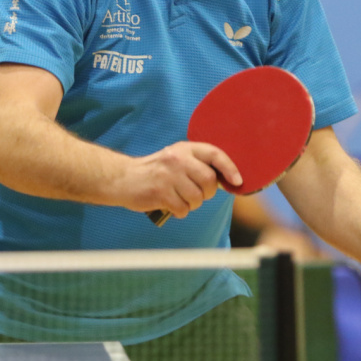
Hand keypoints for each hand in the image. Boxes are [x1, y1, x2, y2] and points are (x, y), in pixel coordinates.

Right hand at [119, 142, 241, 218]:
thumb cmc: (155, 172)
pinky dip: (180, 212)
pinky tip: (170, 205)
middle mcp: (177, 159)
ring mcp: (168, 175)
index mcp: (184, 148)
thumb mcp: (176, 159)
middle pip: (209, 180)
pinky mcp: (160, 192)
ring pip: (197, 198)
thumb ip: (197, 165)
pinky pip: (183, 208)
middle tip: (196, 195)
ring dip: (192, 204)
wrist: (123, 178)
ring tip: (180, 200)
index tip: (237, 181)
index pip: (215, 154)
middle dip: (207, 193)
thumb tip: (226, 180)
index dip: (230, 168)